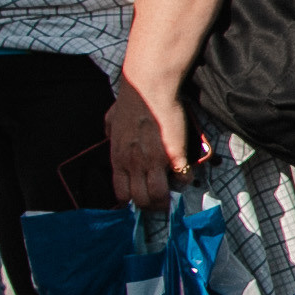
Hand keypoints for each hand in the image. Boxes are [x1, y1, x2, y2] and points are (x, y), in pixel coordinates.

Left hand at [107, 79, 193, 207]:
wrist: (149, 88)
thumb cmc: (131, 99)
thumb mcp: (112, 118)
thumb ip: (110, 129)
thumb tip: (109, 132)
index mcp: (118, 158)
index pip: (122, 195)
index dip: (133, 201)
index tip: (141, 197)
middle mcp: (134, 164)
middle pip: (141, 201)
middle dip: (151, 206)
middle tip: (160, 201)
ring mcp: (154, 161)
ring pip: (159, 196)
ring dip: (167, 199)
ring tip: (172, 193)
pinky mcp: (174, 155)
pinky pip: (182, 178)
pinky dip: (184, 180)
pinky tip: (184, 173)